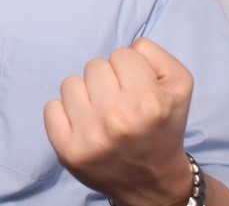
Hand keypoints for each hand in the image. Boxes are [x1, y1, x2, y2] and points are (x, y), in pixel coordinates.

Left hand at [43, 38, 194, 205]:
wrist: (152, 180)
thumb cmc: (162, 125)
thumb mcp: (179, 86)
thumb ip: (153, 54)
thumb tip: (126, 47)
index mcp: (149, 103)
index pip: (122, 54)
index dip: (130, 68)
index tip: (136, 88)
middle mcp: (118, 120)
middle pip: (94, 66)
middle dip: (107, 80)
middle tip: (119, 103)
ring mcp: (90, 137)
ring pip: (70, 83)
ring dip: (84, 95)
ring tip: (101, 114)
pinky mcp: (67, 150)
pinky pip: (50, 107)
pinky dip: (64, 113)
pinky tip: (83, 125)